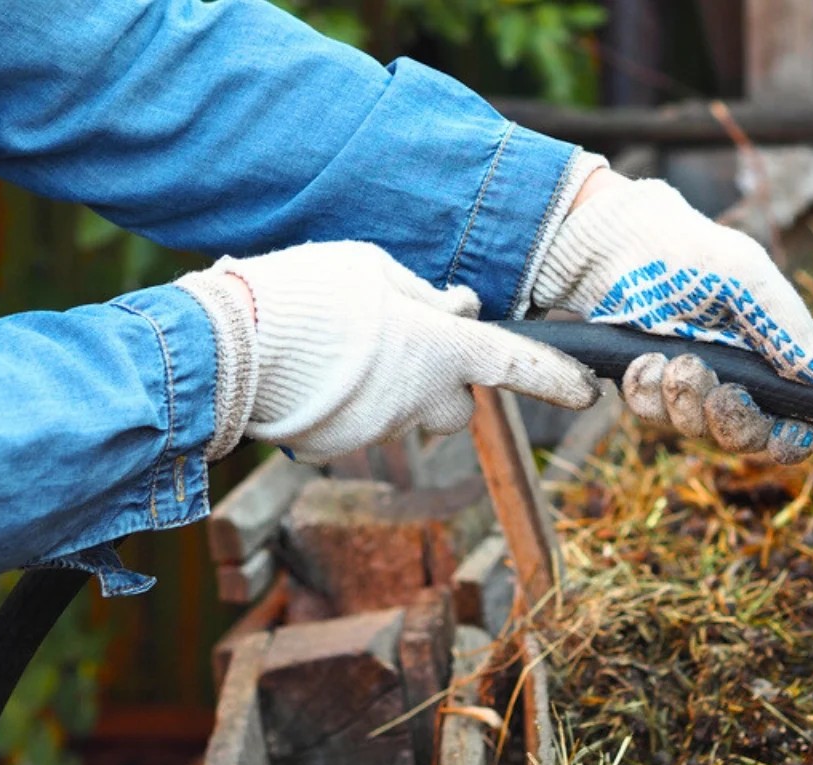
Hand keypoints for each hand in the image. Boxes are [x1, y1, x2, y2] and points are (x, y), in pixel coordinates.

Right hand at [180, 241, 598, 462]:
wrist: (224, 347)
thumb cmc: (302, 293)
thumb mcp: (371, 268)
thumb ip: (425, 294)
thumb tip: (460, 308)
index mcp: (439, 347)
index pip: (515, 363)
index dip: (556, 377)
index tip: (588, 390)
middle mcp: (419, 399)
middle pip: (457, 404)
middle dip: (444, 382)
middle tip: (402, 343)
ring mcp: (380, 429)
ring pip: (405, 413)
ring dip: (389, 387)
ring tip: (337, 347)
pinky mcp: (340, 448)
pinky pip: (359, 425)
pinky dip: (348, 404)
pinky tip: (313, 373)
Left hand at [532, 167, 812, 463]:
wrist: (622, 244)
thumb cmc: (693, 254)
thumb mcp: (748, 278)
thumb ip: (785, 325)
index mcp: (773, 357)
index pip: (798, 418)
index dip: (795, 437)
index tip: (782, 434)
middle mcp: (736, 379)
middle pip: (747, 438)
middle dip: (733, 421)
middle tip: (720, 393)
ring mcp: (691, 386)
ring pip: (695, 429)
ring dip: (685, 398)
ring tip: (674, 359)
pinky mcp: (650, 386)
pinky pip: (652, 413)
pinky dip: (648, 390)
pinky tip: (644, 359)